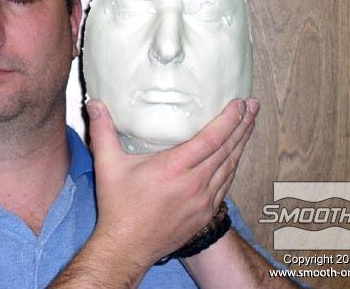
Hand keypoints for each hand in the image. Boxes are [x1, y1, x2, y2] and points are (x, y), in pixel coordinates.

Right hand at [87, 98, 258, 268]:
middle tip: (254, 106)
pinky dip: (233, 167)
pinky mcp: (205, 213)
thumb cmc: (119, 207)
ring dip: (242, 144)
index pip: (211, 138)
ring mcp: (203, 200)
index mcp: (174, 168)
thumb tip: (95, 104)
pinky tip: (235, 157)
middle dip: (243, 125)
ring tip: (249, 125)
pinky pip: (226, 185)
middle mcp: (194, 183)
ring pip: (231, 167)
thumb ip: (102, 131)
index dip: (229, 119)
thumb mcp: (108, 165)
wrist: (127, 247)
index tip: (240, 103)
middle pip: (228, 149)